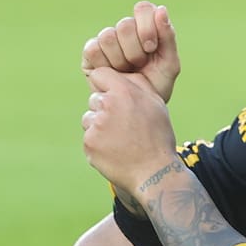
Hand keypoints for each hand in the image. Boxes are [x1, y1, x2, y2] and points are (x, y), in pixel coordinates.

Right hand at [81, 1, 179, 102]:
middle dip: (135, 50)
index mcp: (145, 27)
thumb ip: (168, 36)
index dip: (146, 27)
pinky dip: (104, 63)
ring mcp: (106, 42)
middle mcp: (124, 31)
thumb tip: (161, 9)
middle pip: (124, 24)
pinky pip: (93, 49)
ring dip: (120, 59)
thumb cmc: (155, 86)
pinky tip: (111, 74)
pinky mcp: (90, 54)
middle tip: (139, 66)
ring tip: (125, 72)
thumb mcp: (169, 63)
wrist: (136, 109)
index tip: (151, 48)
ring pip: (107, 36)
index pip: (142, 8)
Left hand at [82, 65, 178, 197]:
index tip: (111, 94)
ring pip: (89, 119)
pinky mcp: (89, 143)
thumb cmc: (157, 136)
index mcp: (124, 91)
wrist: (154, 171)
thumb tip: (121, 73)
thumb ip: (136, 85)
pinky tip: (114, 150)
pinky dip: (97, 144)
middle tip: (123, 126)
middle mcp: (107, 105)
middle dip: (104, 110)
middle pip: (94, 99)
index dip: (104, 84)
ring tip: (120, 139)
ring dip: (99, 127)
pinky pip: (88, 138)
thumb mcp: (154, 104)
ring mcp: (96, 125)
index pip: (99, 74)